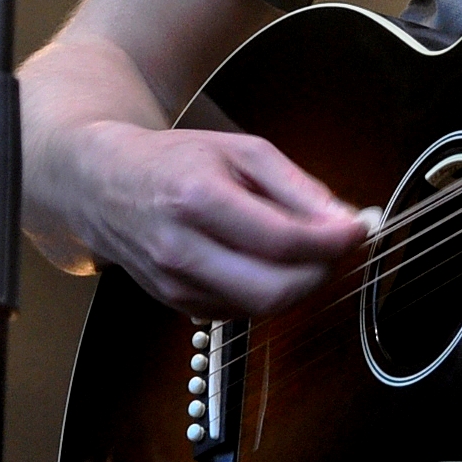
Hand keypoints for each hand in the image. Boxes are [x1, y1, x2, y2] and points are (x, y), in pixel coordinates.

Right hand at [50, 118, 375, 318]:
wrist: (103, 183)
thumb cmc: (174, 161)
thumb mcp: (240, 150)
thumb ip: (295, 186)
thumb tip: (344, 218)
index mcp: (198, 199)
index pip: (283, 240)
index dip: (333, 241)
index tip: (359, 228)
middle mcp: (181, 249)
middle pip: (275, 290)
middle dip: (321, 273)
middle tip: (337, 247)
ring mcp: (176, 284)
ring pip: (261, 307)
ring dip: (297, 284)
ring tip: (305, 249)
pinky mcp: (177, 304)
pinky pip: (241, 311)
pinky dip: (266, 290)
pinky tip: (264, 261)